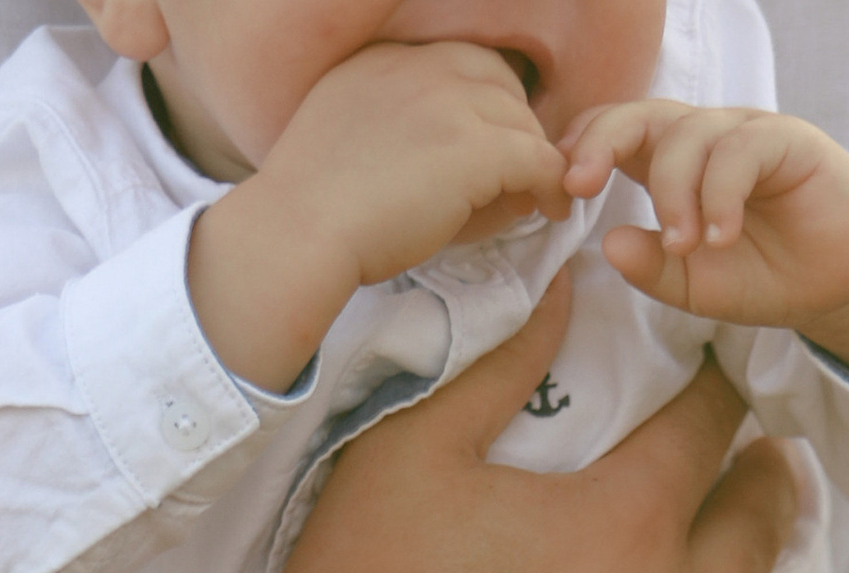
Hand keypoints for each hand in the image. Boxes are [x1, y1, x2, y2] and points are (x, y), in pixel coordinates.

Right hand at [190, 45, 568, 390]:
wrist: (297, 234)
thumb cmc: (308, 214)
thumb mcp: (343, 144)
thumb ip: (388, 133)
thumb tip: (444, 163)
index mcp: (382, 62)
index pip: (455, 63)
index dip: (479, 103)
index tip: (483, 145)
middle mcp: (418, 67)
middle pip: (498, 80)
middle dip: (513, 122)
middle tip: (517, 173)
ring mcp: (448, 103)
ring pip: (522, 119)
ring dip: (534, 158)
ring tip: (535, 198)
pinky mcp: (473, 148)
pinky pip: (538, 159)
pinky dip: (552, 185)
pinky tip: (552, 211)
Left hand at [563, 104, 848, 399]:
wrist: (837, 281)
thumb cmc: (763, 274)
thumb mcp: (697, 285)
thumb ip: (653, 268)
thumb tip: (608, 245)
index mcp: (672, 164)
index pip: (617, 133)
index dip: (584, 147)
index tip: (561, 188)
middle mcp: (704, 139)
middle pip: (642, 115)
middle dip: (602, 142)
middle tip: (580, 187)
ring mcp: (745, 133)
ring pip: (690, 135)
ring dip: (675, 193)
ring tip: (685, 245)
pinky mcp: (787, 139)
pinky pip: (741, 150)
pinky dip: (722, 194)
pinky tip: (721, 236)